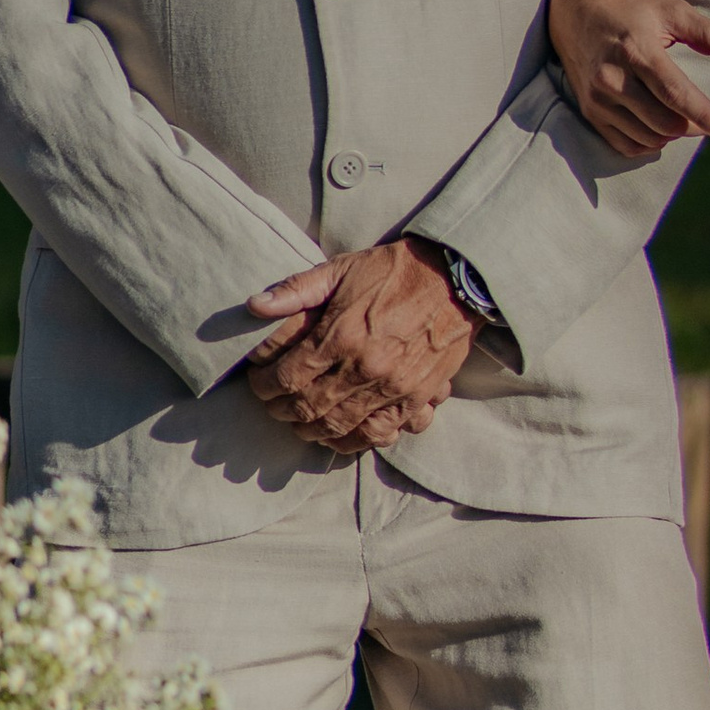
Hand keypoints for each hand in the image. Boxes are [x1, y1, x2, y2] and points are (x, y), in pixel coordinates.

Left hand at [245, 241, 476, 450]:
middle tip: (273, 405)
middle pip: (308, 408)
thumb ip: (296, 289)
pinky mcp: (416, 398)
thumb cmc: (393, 271)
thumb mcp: (341, 268)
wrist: (455, 279)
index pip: (287, 378)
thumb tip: (254, 305)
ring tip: (300, 423)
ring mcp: (392, 387)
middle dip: (282, 411)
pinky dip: (354, 441)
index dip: (264, 386)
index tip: (258, 383)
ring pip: (339, 427)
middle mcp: (365, 367)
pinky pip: (379, 434)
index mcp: (342, 334)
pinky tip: (339, 436)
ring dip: (312, 430)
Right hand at [547, 0, 709, 161]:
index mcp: (638, 50)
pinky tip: (658, 124)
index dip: (706, 117)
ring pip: (649, 138)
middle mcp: (613, 77)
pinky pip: (627, 145)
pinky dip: (650, 142)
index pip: (677, 94)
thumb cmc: (631, 7)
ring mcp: (597, 98)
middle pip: (666, 123)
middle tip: (707, 114)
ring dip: (673, 134)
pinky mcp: (589, 111)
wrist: (574, 6)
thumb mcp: (673, 11)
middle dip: (694, 124)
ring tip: (681, 114)